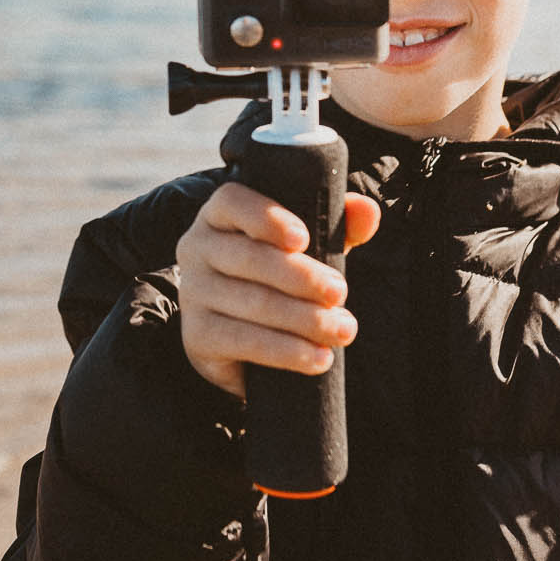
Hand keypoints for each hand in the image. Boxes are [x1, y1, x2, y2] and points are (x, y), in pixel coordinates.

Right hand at [176, 182, 381, 399]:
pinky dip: (286, 352)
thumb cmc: (275, 277)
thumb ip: (336, 226)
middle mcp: (197, 247)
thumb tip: (368, 211)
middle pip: (249, 257)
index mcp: (219, 215)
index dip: (267, 218)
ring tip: (342, 330)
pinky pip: (243, 341)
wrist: (236, 338)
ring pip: (251, 302)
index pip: (232, 202)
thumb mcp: (306, 249)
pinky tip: (318, 358)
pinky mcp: (196, 335)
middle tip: (340, 293)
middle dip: (302, 277)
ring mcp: (192, 292)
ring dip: (304, 319)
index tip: (303, 239)